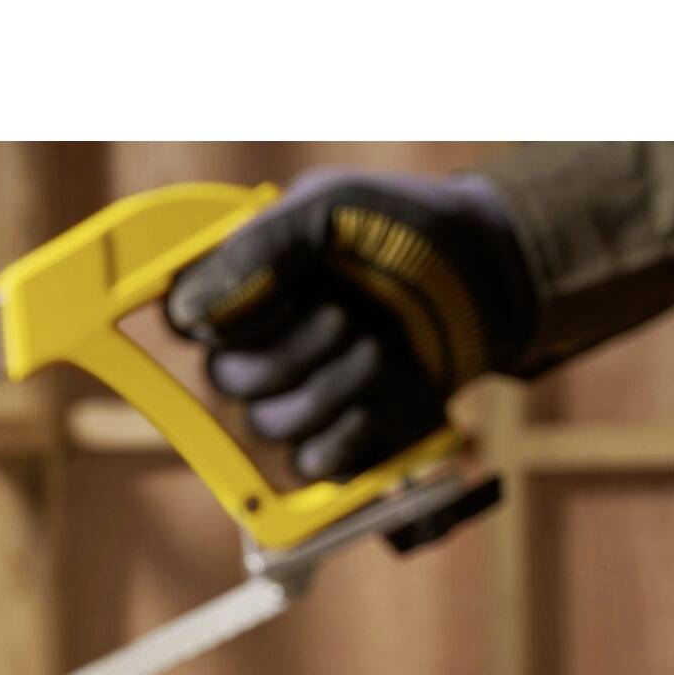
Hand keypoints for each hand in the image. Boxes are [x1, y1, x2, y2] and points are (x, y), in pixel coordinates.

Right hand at [165, 169, 536, 480]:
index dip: (222, 318)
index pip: (185, 320)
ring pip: (267, 425)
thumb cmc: (407, 230)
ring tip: (377, 350)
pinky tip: (380, 398)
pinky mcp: (340, 440)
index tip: (280, 292)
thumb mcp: (330, 210)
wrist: (489, 277)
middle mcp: (261, 343)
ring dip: (328, 389)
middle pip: (224, 380)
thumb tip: (184, 310)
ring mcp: (299, 394)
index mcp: (243, 285)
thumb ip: (257, 248)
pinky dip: (346, 436)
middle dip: (290, 353)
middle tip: (345, 317)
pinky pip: (309, 464)